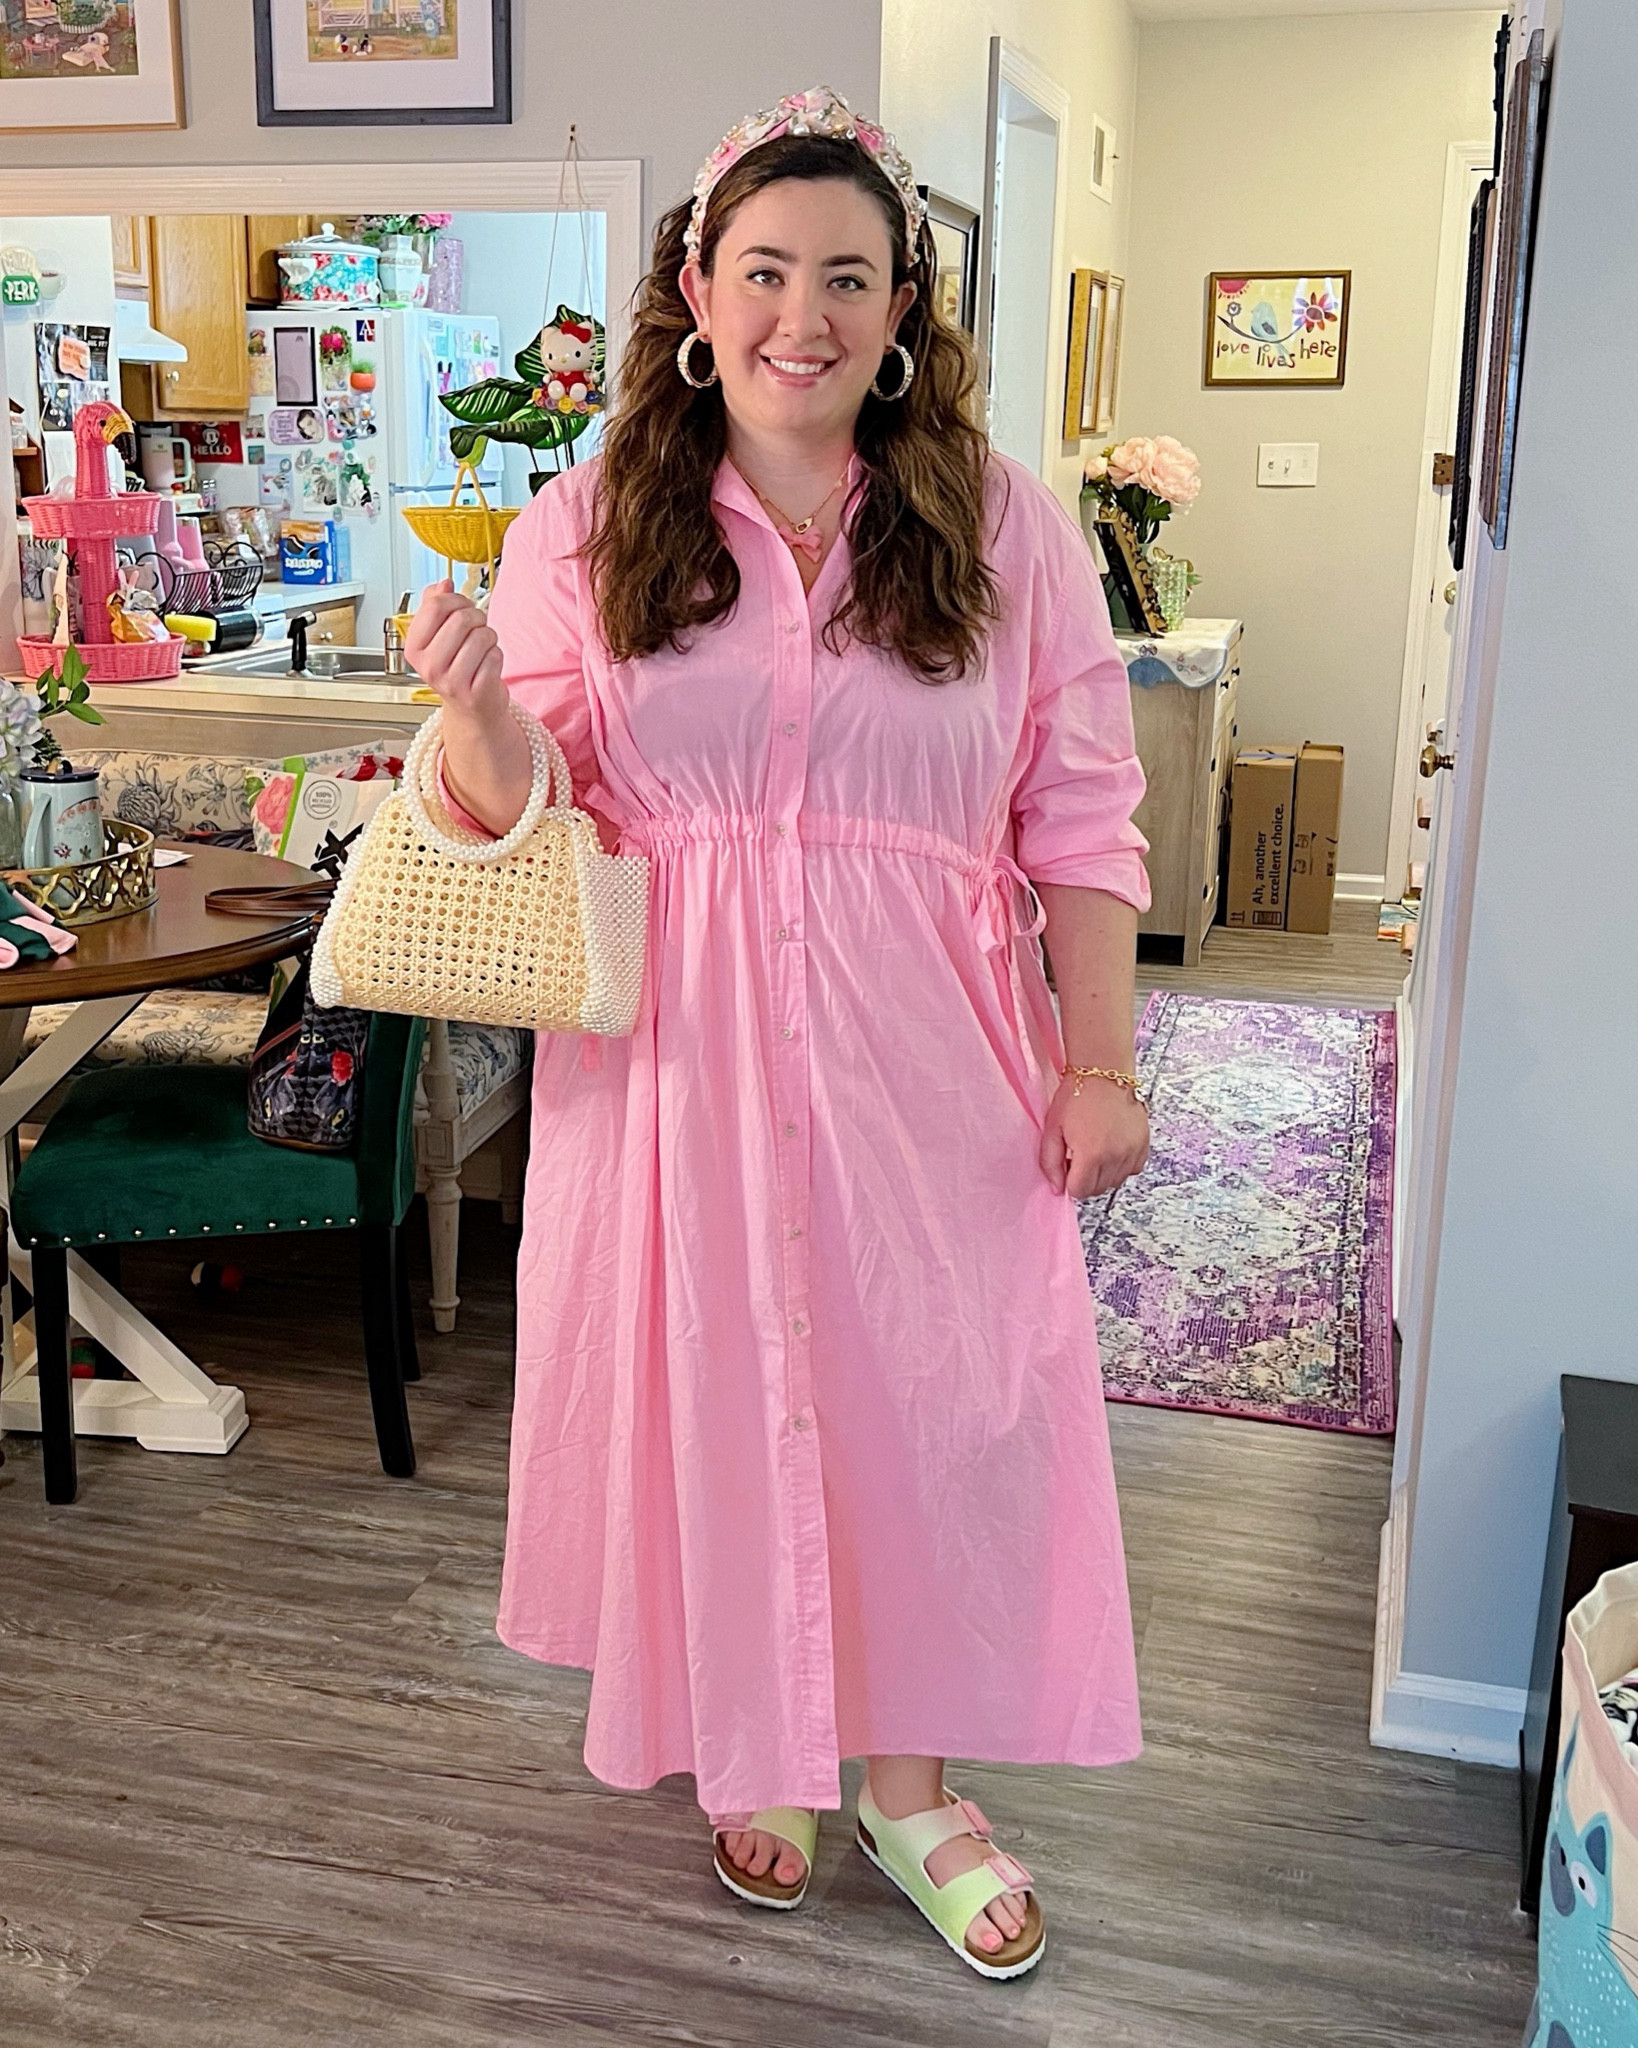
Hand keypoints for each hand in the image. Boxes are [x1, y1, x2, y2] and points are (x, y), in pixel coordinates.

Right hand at [404, 580, 507, 721]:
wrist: (471, 709)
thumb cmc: (456, 668)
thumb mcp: (437, 637)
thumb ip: (435, 606)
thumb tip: (443, 584)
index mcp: (414, 648)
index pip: (436, 605)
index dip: (456, 599)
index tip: (461, 607)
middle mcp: (429, 666)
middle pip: (462, 618)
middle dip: (477, 617)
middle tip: (477, 628)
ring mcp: (451, 682)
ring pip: (482, 635)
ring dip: (489, 637)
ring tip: (483, 648)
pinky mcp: (475, 692)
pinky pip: (495, 655)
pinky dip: (497, 655)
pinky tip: (488, 665)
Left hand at [1038, 1078, 1149, 1199]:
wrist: (1104, 1071)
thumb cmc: (1076, 1096)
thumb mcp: (1052, 1129)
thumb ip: (1051, 1163)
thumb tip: (1058, 1189)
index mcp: (1091, 1154)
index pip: (1079, 1191)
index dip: (1069, 1181)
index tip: (1067, 1164)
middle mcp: (1115, 1157)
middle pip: (1097, 1189)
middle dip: (1085, 1178)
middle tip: (1078, 1154)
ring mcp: (1132, 1151)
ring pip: (1115, 1182)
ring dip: (1103, 1173)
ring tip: (1095, 1149)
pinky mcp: (1143, 1144)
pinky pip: (1132, 1169)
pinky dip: (1121, 1165)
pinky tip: (1111, 1147)